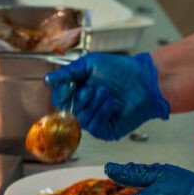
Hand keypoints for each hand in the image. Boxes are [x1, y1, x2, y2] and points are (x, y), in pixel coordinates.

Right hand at [44, 52, 169, 140]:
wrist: (145, 80)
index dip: (62, 94)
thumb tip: (48, 79)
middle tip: (92, 88)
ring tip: (106, 93)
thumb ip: (67, 72)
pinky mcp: (106, 130)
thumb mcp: (89, 64)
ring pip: (81, 119)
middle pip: (68, 111)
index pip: (59, 100)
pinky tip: (111, 103)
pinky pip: (94, 126)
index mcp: (77, 93)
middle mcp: (84, 108)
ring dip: (93, 104)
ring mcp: (95, 120)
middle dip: (80, 98)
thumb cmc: (120, 70)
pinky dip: (101, 113)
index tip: (70, 86)